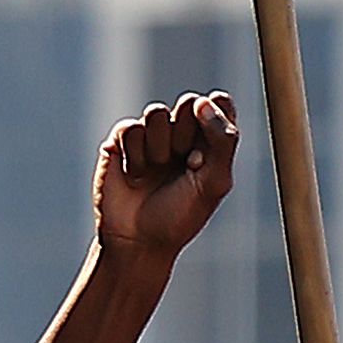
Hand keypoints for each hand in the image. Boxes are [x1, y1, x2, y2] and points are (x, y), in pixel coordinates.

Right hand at [94, 92, 238, 260]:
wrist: (139, 241)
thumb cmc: (181, 216)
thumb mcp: (214, 183)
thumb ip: (222, 141)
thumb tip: (206, 101)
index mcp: (209, 144)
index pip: (220, 104)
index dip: (216, 115)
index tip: (209, 145)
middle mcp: (182, 135)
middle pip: (190, 102)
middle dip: (187, 133)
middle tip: (185, 163)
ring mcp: (151, 137)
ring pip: (157, 113)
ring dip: (160, 146)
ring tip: (156, 172)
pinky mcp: (121, 141)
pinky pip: (130, 127)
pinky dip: (135, 154)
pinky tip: (135, 175)